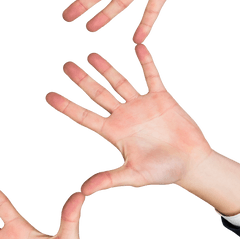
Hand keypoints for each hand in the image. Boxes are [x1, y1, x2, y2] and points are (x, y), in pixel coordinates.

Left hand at [44, 45, 212, 194]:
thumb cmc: (162, 172)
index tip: (48, 95)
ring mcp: (141, 105)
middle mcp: (123, 115)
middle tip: (66, 65)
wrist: (191, 164)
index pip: (84, 116)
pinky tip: (137, 47)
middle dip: (82, 80)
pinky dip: (146, 62)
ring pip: (119, 82)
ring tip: (91, 54)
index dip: (67, 106)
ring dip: (106, 68)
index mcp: (113, 132)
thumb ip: (110, 180)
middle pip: (97, 94)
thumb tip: (84, 191)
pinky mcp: (161, 98)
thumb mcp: (134, 176)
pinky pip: (151, 76)